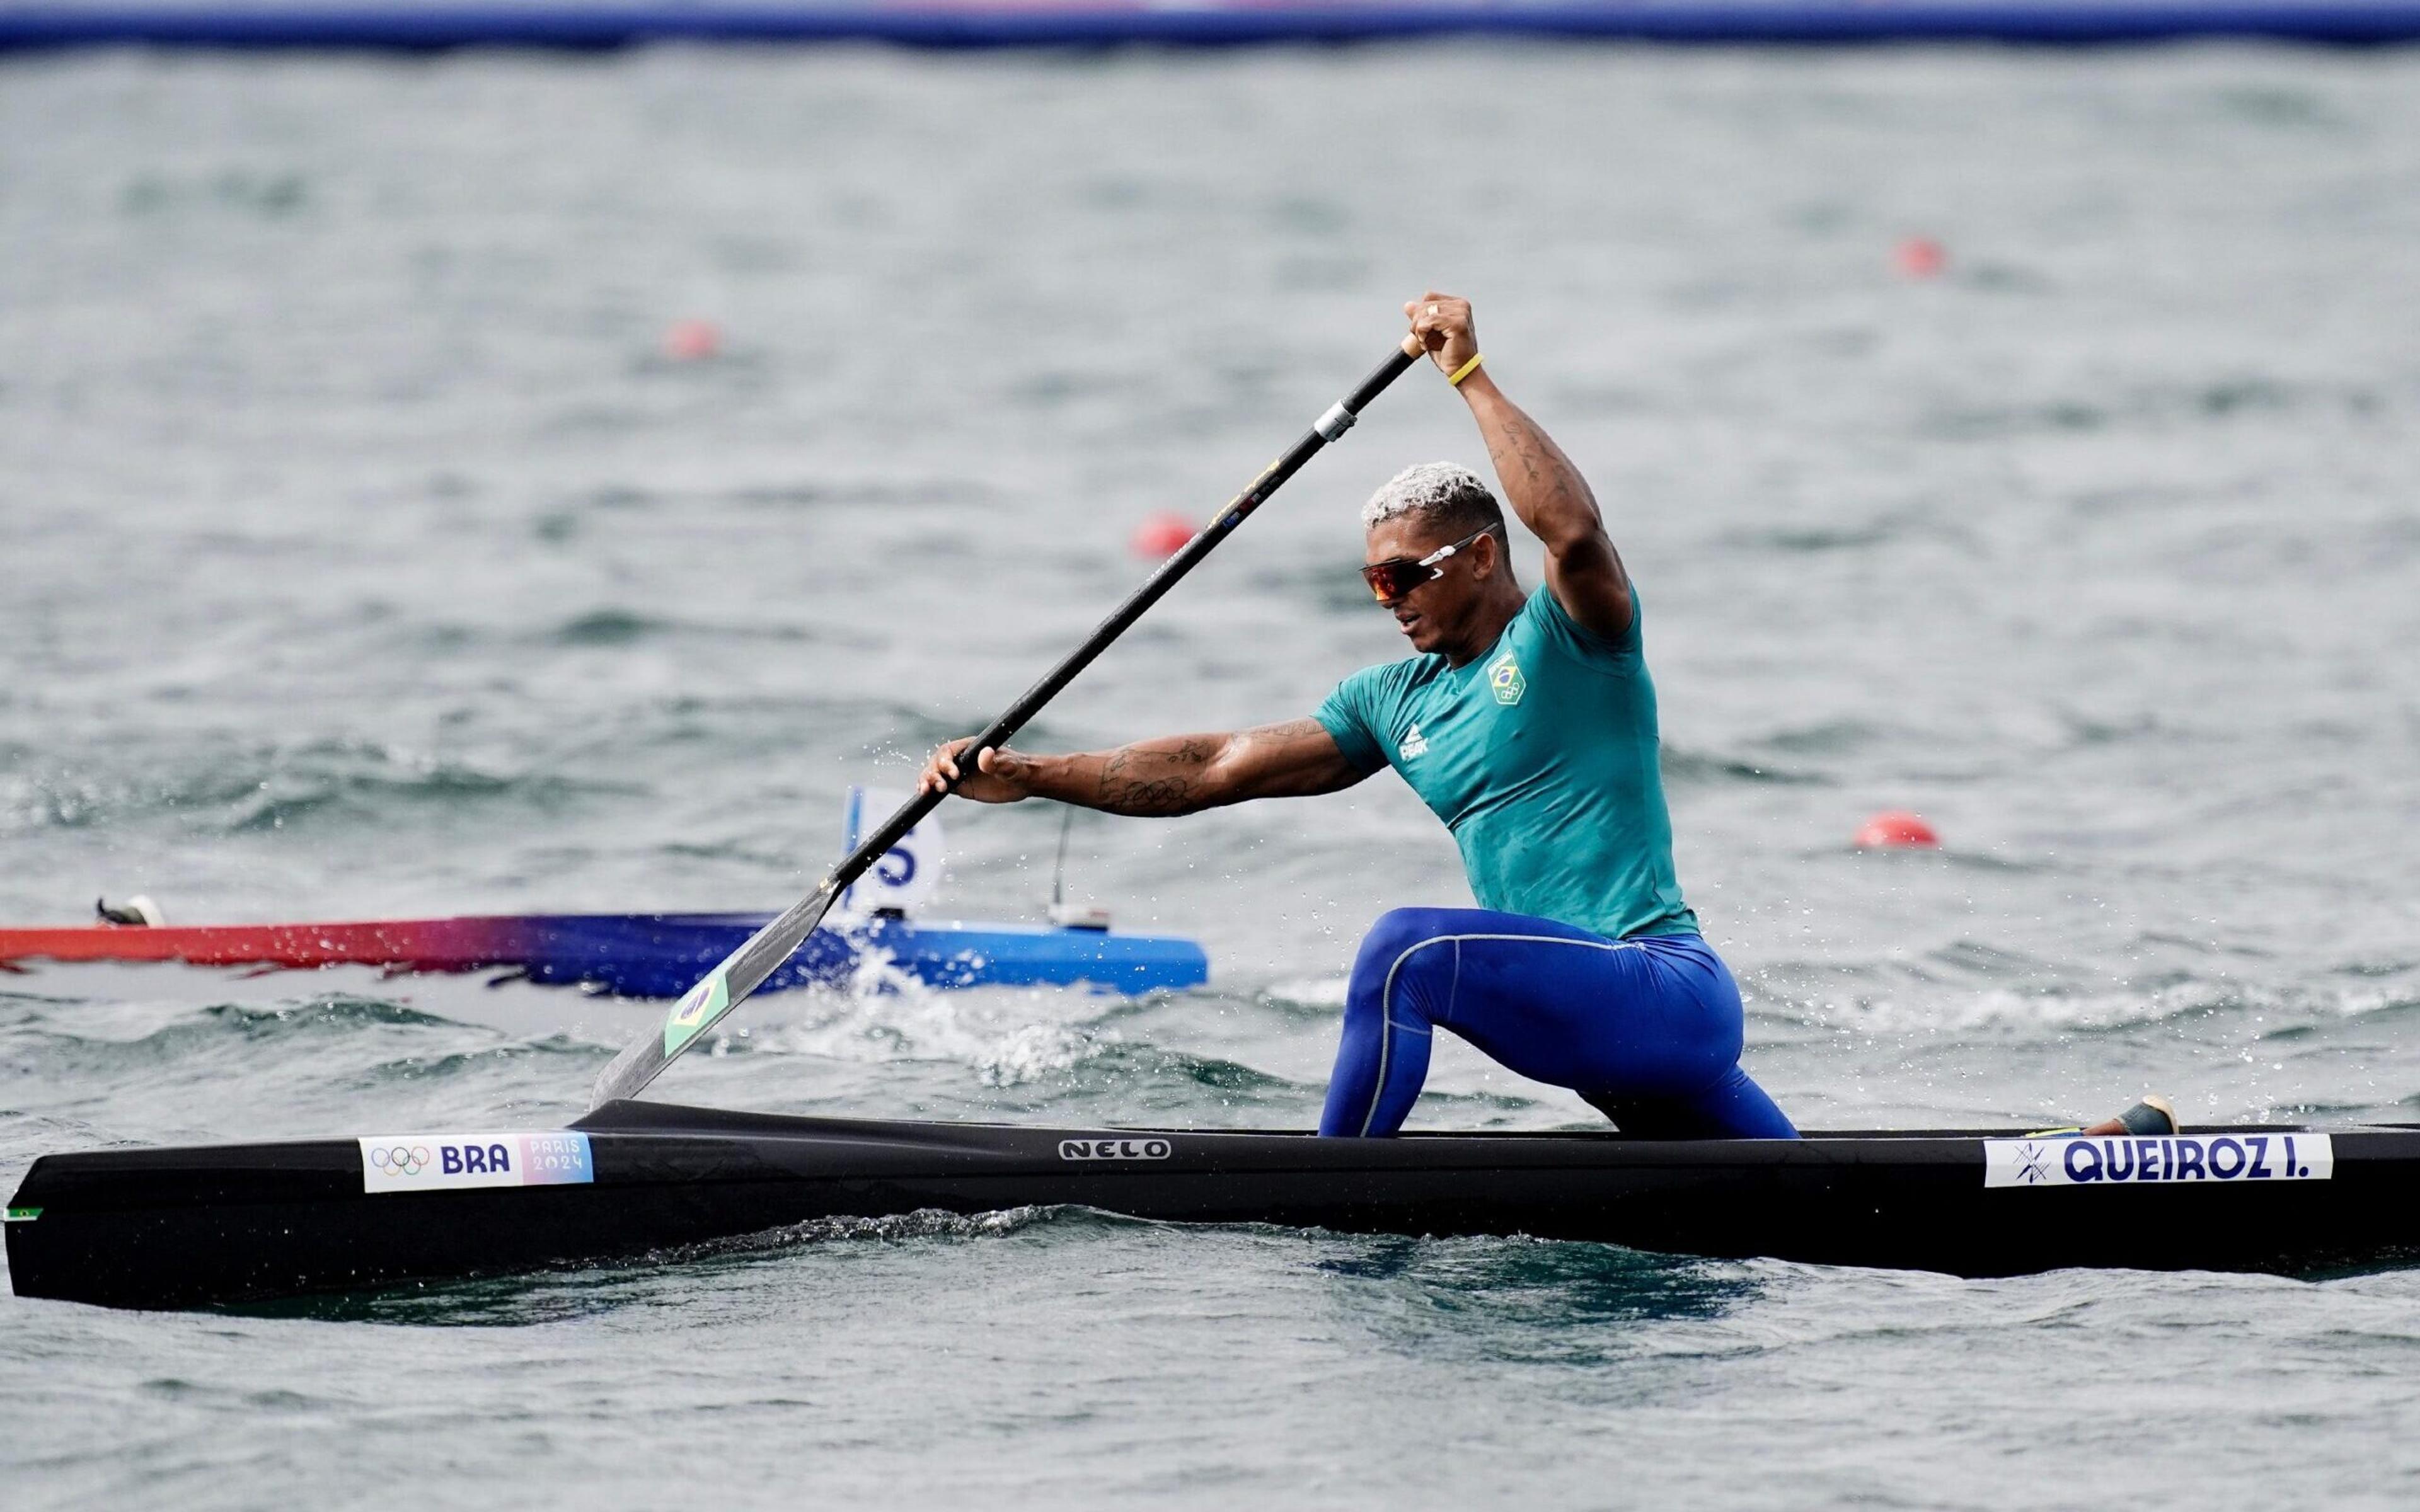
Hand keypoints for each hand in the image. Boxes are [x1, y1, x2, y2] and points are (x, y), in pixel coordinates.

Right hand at [916, 736, 1034, 803]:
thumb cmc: (1017, 769)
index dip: (946, 761)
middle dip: (934, 773)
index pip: (949, 750)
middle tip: (941, 787)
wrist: (1023, 782)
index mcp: (970, 748)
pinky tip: (924, 795)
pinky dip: (930, 789)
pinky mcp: (958, 787)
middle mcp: (960, 758)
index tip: (954, 775)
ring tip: (926, 792)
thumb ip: (996, 762)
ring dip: (927, 781)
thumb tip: (985, 754)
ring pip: (934, 774)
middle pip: (937, 762)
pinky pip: (939, 786)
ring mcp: (957, 773)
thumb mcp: (1009, 766)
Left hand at [1404, 292, 1478, 378]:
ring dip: (1419, 329)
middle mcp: (1462, 306)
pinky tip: (1426, 344)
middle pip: (1425, 304)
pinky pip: (1429, 321)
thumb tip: (1408, 305)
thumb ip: (1421, 317)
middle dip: (1417, 322)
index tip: (1422, 330)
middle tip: (1422, 339)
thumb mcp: (1431, 332)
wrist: (1461, 370)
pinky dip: (1422, 333)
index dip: (1419, 312)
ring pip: (1425, 312)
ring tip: (1425, 342)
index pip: (1429, 297)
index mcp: (1457, 305)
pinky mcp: (1457, 323)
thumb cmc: (1448, 353)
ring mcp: (1461, 313)